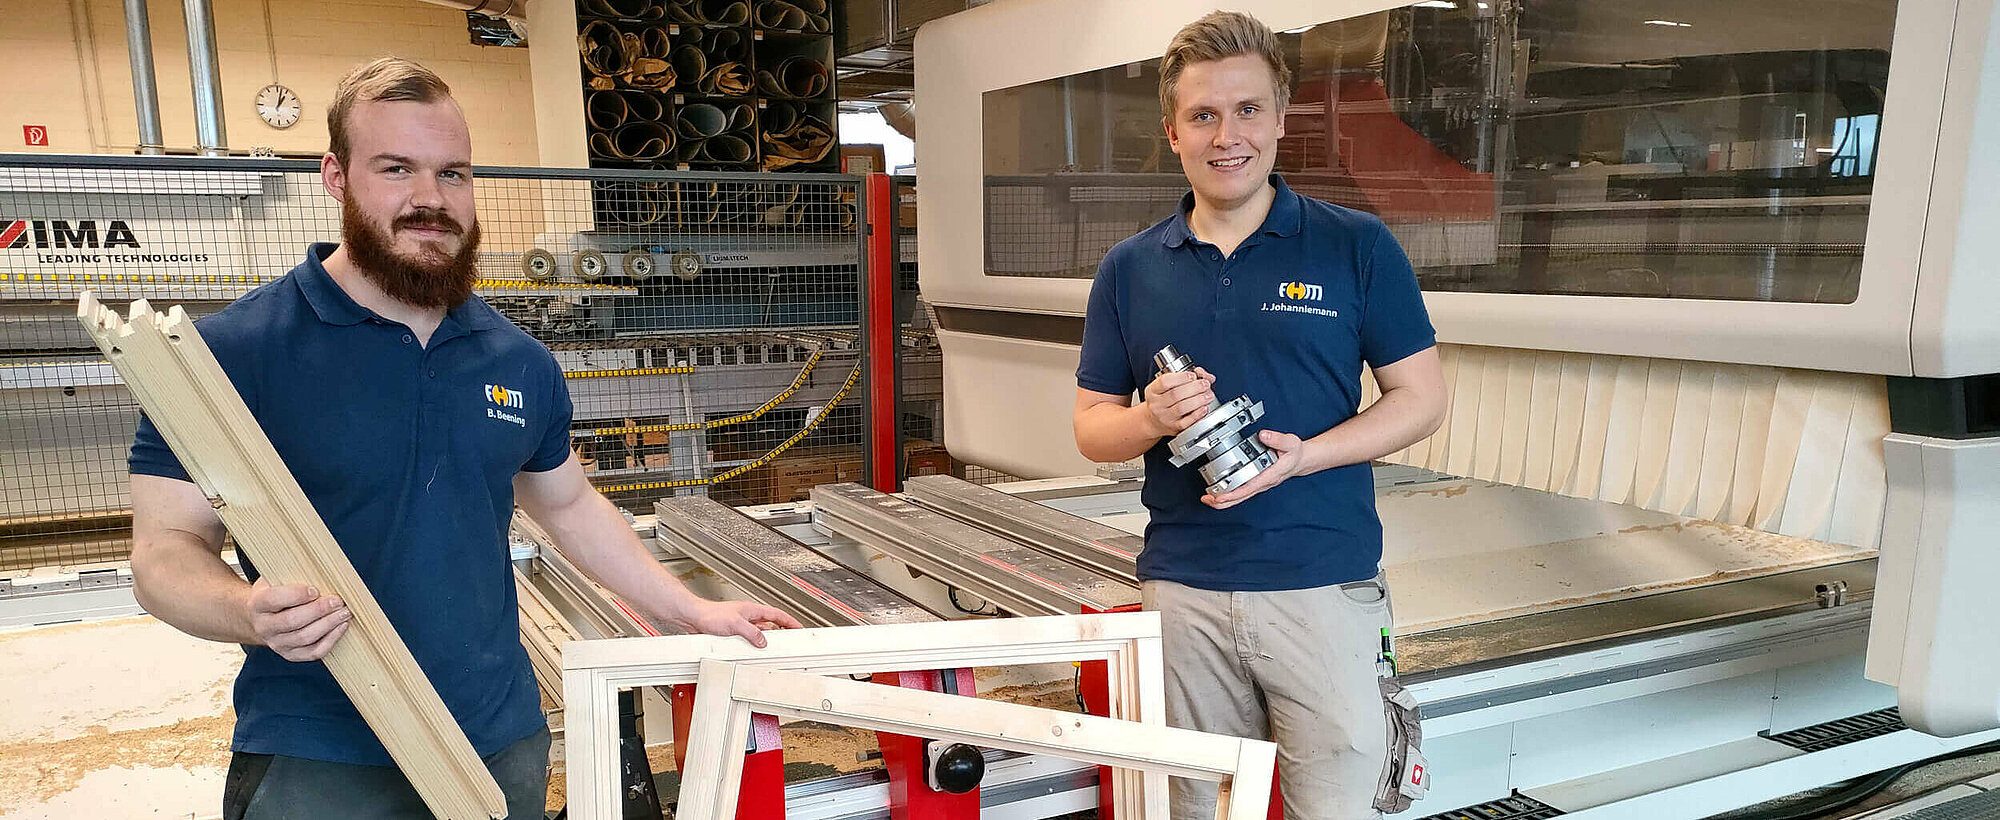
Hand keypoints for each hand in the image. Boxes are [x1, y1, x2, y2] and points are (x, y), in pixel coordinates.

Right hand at [244, 578, 350, 660]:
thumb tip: (321, 567)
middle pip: (292, 621)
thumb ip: (292, 574)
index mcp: (257, 604)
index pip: (274, 599)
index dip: (296, 594)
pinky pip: (313, 652)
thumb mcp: (276, 579)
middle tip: (337, 601)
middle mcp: (264, 627)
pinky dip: (331, 639)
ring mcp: (276, 644)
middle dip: (318, 610)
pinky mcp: (291, 655)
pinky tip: (341, 626)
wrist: (262, 617)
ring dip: (329, 624)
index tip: (315, 589)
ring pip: (305, 637)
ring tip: (344, 612)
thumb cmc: (275, 593)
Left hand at [662, 599, 802, 647]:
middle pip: (771, 624)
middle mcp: (748, 616)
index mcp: (753, 610)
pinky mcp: (733, 633)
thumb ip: (752, 633)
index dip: (790, 621)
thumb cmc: (710, 614)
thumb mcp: (736, 625)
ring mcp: (741, 625)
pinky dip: (753, 645)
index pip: (778, 614)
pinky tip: (752, 651)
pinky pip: (749, 639)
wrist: (694, 617)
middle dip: (781, 632)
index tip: (799, 627)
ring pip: (760, 633)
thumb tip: (763, 641)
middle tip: (789, 641)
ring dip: (765, 640)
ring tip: (772, 649)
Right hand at [1142, 367, 1217, 435]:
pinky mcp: (1174, 427)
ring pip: (1182, 408)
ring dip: (1198, 400)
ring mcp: (1165, 417)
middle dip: (1194, 387)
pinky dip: (1197, 414)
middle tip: (1205, 384)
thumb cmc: (1163, 400)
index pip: (1164, 382)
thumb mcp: (1168, 386)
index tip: (1193, 375)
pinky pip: (1186, 422)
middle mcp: (1157, 404)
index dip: (1181, 377)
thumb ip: (1187, 377)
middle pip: (1175, 394)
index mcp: (1153, 391)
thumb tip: (1205, 375)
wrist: (1153, 421)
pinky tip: (1204, 408)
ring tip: (1208, 395)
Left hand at [1201, 430, 1306, 509]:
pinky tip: (1218, 493)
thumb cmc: (1295, 453)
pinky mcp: (1256, 483)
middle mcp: (1263, 483)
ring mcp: (1259, 485)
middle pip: (1241, 497)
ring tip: (1207, 499)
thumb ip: (1277, 439)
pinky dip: (1229, 495)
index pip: (1249, 487)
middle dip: (1224, 501)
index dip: (1234, 493)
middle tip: (1207, 500)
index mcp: (1270, 475)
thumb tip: (1263, 435)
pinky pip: (1241, 492)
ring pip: (1240, 497)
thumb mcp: (1290, 443)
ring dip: (1224, 500)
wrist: (1300, 460)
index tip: (1220, 496)